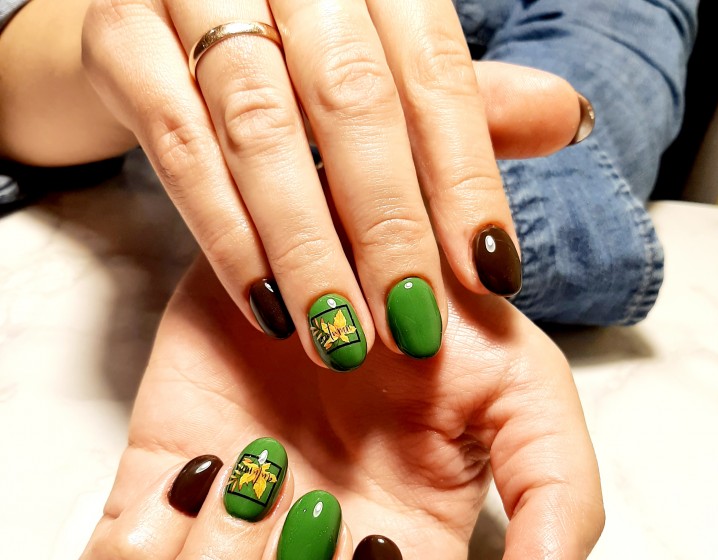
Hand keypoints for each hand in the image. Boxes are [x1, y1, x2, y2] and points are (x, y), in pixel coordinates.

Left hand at [69, 256, 603, 559]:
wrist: (341, 249)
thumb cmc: (434, 323)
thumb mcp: (526, 395)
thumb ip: (559, 506)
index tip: (379, 554)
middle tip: (312, 512)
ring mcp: (224, 559)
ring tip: (254, 474)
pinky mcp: (150, 509)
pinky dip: (138, 559)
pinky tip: (197, 477)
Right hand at [71, 0, 587, 369]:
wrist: (155, 2)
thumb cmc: (289, 42)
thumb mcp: (378, 59)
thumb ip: (461, 97)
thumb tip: (568, 120)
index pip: (434, 76)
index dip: (466, 180)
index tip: (490, 274)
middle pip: (353, 102)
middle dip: (388, 226)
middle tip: (413, 326)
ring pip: (263, 129)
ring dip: (310, 249)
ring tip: (346, 338)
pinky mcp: (119, 41)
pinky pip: (178, 148)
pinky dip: (226, 234)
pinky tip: (268, 306)